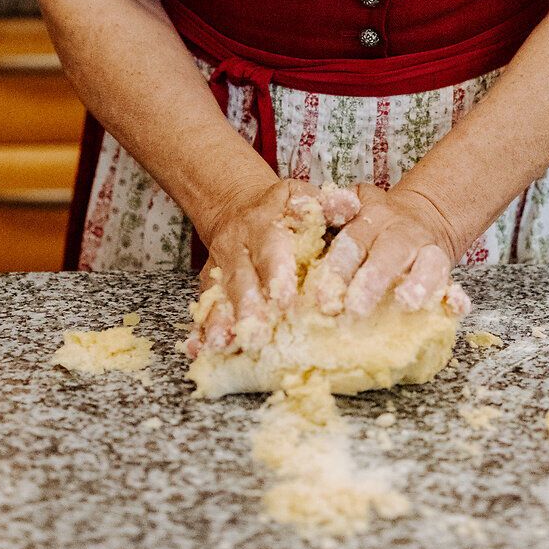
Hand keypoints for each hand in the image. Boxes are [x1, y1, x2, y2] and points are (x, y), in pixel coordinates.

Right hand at [185, 178, 361, 358]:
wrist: (235, 206)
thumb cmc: (282, 211)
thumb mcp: (302, 198)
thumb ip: (326, 204)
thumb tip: (349, 207)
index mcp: (265, 223)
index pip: (270, 246)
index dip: (276, 271)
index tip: (286, 300)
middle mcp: (238, 246)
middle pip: (241, 278)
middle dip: (247, 308)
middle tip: (256, 336)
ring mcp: (221, 268)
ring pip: (218, 296)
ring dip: (220, 323)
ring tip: (221, 346)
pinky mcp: (209, 287)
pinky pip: (203, 309)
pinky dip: (200, 330)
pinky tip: (199, 350)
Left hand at [310, 182, 468, 320]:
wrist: (427, 213)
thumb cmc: (377, 222)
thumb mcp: (356, 207)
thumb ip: (332, 214)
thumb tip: (302, 216)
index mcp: (371, 220)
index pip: (353, 241)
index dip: (338, 268)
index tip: (322, 297)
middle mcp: (399, 235)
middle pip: (387, 255)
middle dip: (372, 280)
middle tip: (354, 309)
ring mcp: (425, 251)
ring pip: (426, 265)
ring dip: (417, 284)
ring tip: (405, 303)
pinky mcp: (445, 268)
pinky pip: (453, 281)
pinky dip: (455, 296)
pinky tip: (456, 307)